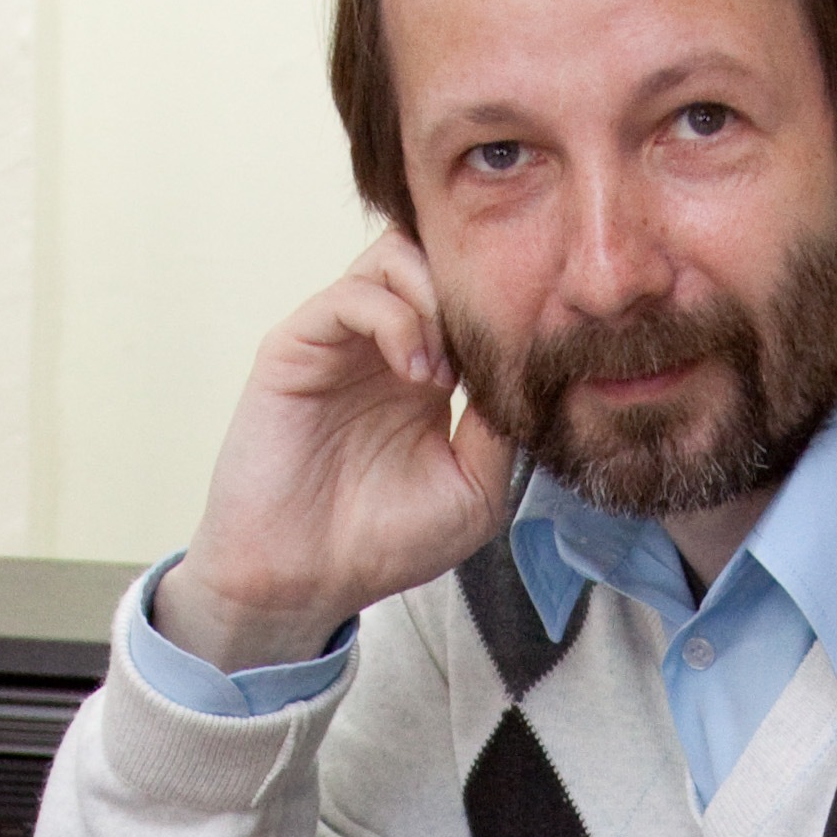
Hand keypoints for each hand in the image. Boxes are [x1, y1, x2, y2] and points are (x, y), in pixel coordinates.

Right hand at [152, 230, 514, 671]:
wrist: (302, 581)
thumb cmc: (385, 542)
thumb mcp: (478, 489)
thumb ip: (504, 424)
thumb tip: (534, 369)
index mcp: (431, 370)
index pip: (472, 293)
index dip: (509, 304)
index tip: (538, 349)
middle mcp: (385, 343)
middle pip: (436, 254)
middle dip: (475, 286)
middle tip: (492, 346)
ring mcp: (342, 340)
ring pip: (396, 255)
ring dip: (437, 299)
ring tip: (449, 372)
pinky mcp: (297, 346)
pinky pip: (350, 294)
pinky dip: (396, 319)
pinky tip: (419, 374)